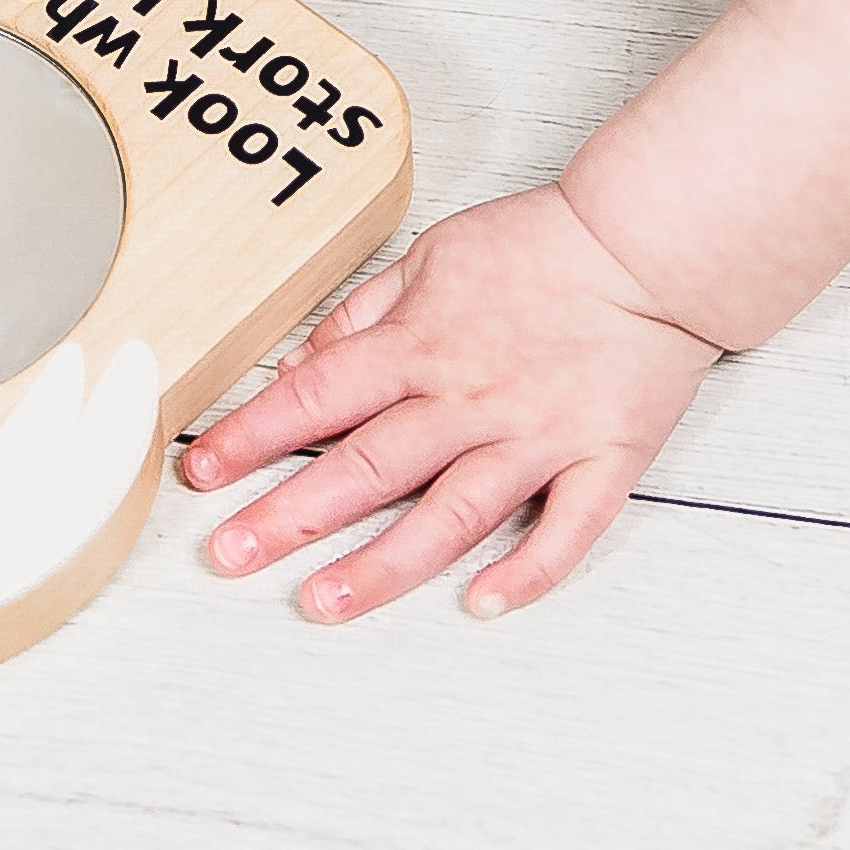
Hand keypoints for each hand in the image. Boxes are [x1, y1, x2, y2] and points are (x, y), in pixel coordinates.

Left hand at [180, 184, 719, 622]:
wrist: (649, 245)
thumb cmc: (542, 247)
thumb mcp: (432, 255)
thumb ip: (364, 314)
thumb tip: (302, 363)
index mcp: (422, 344)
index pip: (318, 396)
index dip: (252, 437)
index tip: (201, 473)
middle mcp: (469, 398)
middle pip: (366, 465)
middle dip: (289, 515)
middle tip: (229, 556)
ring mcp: (535, 437)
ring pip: (448, 513)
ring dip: (382, 564)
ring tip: (323, 603)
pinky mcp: (600, 462)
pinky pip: (564, 530)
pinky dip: (527, 572)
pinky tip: (483, 605)